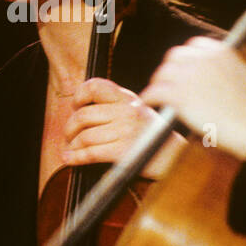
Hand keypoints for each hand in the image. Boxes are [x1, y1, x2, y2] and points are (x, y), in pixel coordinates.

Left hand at [60, 78, 186, 177]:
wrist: (176, 158)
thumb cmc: (155, 137)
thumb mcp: (140, 112)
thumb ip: (117, 107)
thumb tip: (83, 112)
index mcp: (129, 98)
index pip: (96, 86)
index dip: (79, 95)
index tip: (75, 106)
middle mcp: (126, 111)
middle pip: (83, 115)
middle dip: (70, 128)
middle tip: (69, 135)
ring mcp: (125, 130)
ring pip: (84, 135)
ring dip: (72, 145)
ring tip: (70, 150)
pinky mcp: (123, 151)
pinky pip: (91, 153)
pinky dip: (76, 157)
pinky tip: (70, 159)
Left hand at [141, 37, 245, 159]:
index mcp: (223, 52)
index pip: (196, 46)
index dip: (188, 58)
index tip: (186, 70)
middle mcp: (204, 59)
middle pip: (175, 56)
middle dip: (171, 69)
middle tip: (169, 82)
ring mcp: (189, 76)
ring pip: (163, 73)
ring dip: (159, 83)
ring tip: (157, 93)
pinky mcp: (179, 96)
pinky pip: (155, 92)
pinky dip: (149, 97)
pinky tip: (148, 102)